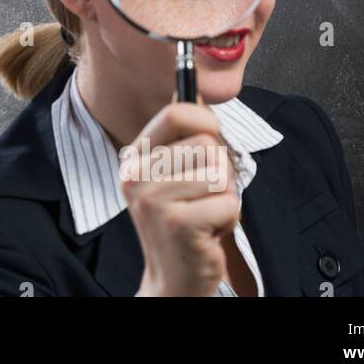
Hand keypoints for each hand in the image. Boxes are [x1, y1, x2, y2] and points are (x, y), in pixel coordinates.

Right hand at [120, 101, 239, 295]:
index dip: (205, 119)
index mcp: (134, 158)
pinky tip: (207, 232)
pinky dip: (228, 219)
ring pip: (220, 173)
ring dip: (225, 197)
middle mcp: (136, 176)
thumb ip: (182, 136)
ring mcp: (153, 200)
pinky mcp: (177, 223)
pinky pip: (227, 203)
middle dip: (219, 172)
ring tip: (204, 213)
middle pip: (207, 144)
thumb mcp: (174, 174)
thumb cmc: (182, 222)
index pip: (175, 113)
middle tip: (202, 197)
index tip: (211, 134)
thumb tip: (192, 87)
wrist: (173, 277)